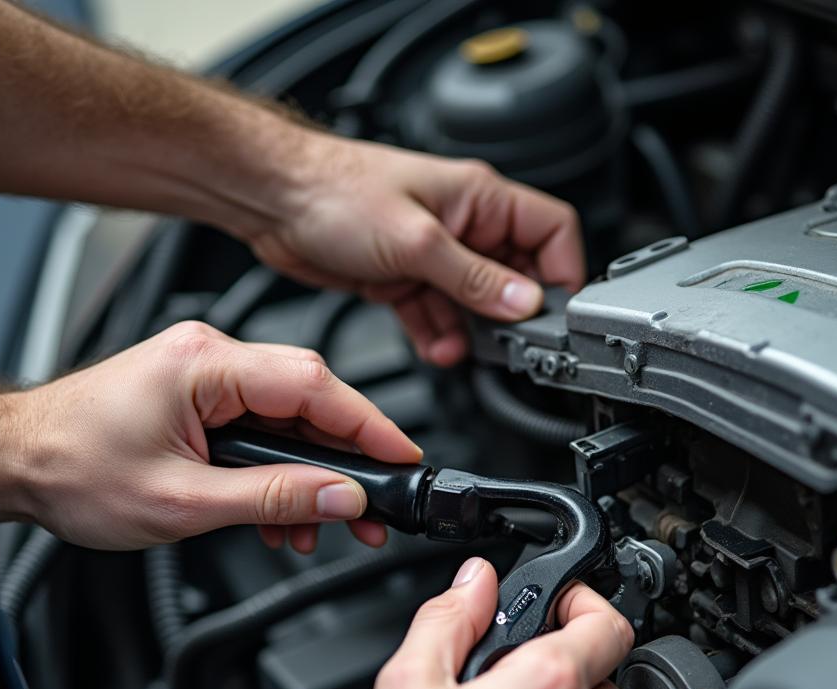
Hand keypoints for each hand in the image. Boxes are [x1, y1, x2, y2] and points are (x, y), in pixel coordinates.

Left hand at [0, 321, 420, 550]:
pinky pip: (259, 429)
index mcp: (204, 364)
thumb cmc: (72, 468)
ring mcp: (203, 375)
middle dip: (346, 459)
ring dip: (310, 474)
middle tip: (371, 510)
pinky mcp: (198, 397)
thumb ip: (273, 498)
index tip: (402, 460)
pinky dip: (278, 471)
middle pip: (309, 399)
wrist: (17, 464)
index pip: (314, 385)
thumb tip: (341, 496)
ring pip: (287, 419)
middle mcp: (207, 358)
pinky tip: (282, 513)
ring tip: (319, 526)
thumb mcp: (183, 500)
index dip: (369, 425)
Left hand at [248, 135, 585, 365]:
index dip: (562, 274)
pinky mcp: (404, 276)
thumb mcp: (417, 242)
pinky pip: (436, 312)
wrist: (274, 198)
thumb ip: (474, 278)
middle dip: (511, 313)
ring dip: (471, 330)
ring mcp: (433, 252)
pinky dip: (438, 333)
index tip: (554, 314)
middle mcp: (462, 224)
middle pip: (514, 275)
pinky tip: (436, 348)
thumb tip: (522, 302)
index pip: (551, 232)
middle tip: (509, 345)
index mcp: (479, 197)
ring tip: (465, 349)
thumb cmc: (336, 190)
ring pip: (473, 302)